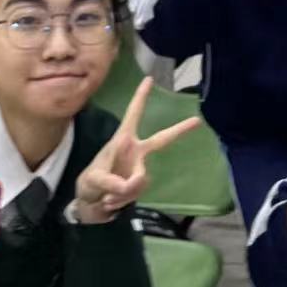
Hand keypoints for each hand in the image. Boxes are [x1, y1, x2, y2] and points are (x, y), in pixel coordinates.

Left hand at [73, 76, 201, 223]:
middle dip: (179, 130)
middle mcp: (135, 152)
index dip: (140, 97)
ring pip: (140, 180)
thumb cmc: (88, 184)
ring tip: (106, 197)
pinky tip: (110, 202)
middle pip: (161, 140)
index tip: (149, 79)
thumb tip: (132, 185)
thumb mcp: (93, 180)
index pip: (133, 115)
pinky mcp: (139, 186)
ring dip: (122, 193)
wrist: (88, 207)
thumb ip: (112, 182)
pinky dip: (122, 201)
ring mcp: (138, 169)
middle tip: (197, 120)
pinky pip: (137, 193)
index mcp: (122, 140)